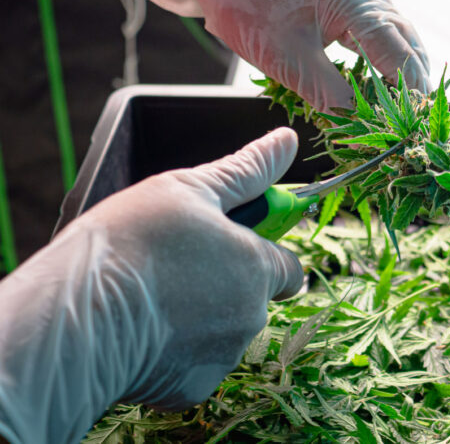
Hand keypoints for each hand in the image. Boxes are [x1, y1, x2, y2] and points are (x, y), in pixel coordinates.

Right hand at [0, 128, 302, 443]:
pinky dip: (173, 352)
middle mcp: (250, 316)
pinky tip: (141, 331)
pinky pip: (191, 366)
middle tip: (176, 266)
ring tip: (151, 296)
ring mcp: (222, 356)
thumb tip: (287, 140)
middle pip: (251, 299)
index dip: (264, 252)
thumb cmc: (133, 244)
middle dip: (224, 284)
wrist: (79, 318)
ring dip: (198, 316)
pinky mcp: (190, 389)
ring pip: (220, 332)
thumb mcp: (191, 189)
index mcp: (256, 267)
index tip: (234, 243)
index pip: (288, 265)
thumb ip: (247, 170)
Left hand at [118, 0, 430, 110]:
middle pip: (407, 43)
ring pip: (399, 36)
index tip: (410, 127)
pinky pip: (382, 30)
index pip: (398, 53)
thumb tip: (364, 126)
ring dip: (401, 72)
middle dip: (411, 85)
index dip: (408, 93)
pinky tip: (383, 84)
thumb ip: (333, 96)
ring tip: (401, 110)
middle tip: (410, 124)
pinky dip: (385, 59)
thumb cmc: (249, 11)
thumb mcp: (290, 62)